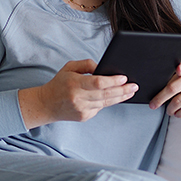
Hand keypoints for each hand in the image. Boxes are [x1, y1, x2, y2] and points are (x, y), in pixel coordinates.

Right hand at [19, 60, 137, 128]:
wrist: (46, 104)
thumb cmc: (59, 84)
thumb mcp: (69, 67)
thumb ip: (86, 64)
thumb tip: (103, 68)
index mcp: (74, 83)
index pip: (98, 83)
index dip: (112, 81)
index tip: (123, 77)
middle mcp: (78, 98)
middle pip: (105, 94)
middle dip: (122, 90)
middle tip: (134, 85)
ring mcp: (82, 109)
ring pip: (106, 103)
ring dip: (120, 97)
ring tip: (130, 91)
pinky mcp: (84, 117)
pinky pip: (100, 108)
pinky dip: (108, 102)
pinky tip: (117, 97)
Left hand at [149, 62, 180, 115]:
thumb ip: (179, 76)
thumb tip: (159, 87)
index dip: (180, 68)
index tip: (178, 69)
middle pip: (173, 88)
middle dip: (160, 98)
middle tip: (153, 104)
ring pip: (178, 101)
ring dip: (170, 108)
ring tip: (167, 110)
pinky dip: (179, 113)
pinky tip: (176, 113)